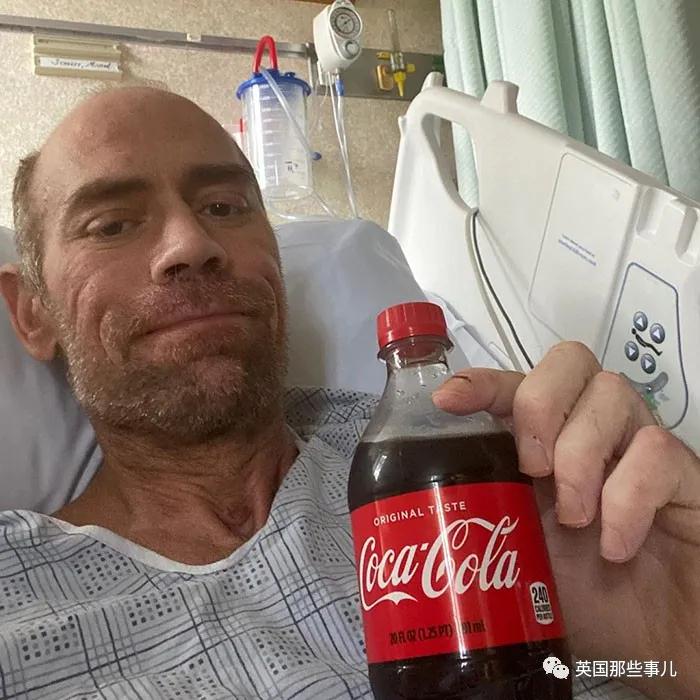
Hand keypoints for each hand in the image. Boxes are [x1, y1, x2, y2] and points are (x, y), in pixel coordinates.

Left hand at [432, 342, 699, 699]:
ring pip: (611, 392)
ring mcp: (639, 448)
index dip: (481, 381)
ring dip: (580, 455)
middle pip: (568, 360)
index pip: (517, 384)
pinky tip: (614, 545)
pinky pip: (656, 450)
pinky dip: (627, 497)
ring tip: (575, 520)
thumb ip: (482, 520)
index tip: (446, 401)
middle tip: (531, 470)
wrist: (659, 643)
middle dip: (539, 405)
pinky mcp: (686, 475)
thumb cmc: (584, 599)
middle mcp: (592, 432)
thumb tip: (410, 512)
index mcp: (546, 444)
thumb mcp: (517, 556)